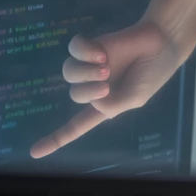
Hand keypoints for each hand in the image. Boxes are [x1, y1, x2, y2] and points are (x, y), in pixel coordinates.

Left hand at [30, 22, 180, 156]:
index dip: (56, 139)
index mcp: (104, 105)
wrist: (162, 43)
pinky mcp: (93, 44)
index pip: (76, 125)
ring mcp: (92, 64)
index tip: (34, 152)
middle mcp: (94, 86)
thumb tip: (92, 102)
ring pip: (69, 71)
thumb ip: (114, 105)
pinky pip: (74, 48)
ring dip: (85, 70)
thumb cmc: (152, 73)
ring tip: (105, 64)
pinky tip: (100, 51)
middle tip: (107, 80)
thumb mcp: (136, 98)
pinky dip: (84, 50)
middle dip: (88, 89)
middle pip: (74, 94)